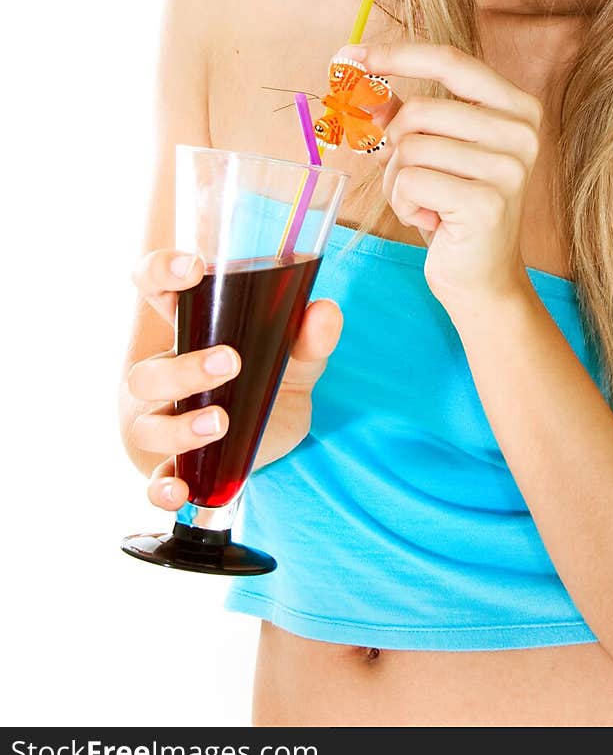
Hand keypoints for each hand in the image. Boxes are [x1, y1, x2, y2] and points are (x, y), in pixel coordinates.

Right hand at [127, 248, 342, 511]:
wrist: (274, 436)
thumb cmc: (272, 376)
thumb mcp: (297, 352)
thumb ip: (311, 333)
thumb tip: (324, 311)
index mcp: (189, 329)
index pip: (153, 288)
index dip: (159, 271)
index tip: (191, 268)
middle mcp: (164, 375)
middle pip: (146, 371)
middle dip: (185, 368)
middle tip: (232, 362)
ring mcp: (163, 422)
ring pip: (147, 425)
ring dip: (180, 426)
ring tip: (222, 422)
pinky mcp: (175, 466)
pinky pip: (152, 480)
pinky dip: (162, 487)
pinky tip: (181, 487)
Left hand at [338, 41, 541, 309]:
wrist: (482, 278)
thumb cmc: (453, 208)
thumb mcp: (430, 151)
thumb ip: (400, 112)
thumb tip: (354, 74)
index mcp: (517, 107)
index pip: (451, 61)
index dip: (398, 55)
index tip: (352, 56)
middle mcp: (521, 132)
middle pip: (421, 110)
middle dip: (396, 145)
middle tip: (411, 176)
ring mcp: (509, 168)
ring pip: (411, 148)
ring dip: (399, 180)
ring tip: (425, 202)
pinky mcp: (487, 202)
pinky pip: (410, 182)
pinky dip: (403, 204)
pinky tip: (428, 220)